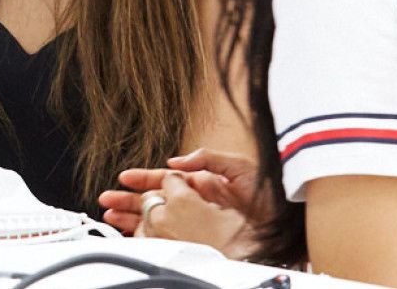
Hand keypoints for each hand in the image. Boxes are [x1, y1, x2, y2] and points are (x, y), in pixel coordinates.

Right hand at [98, 149, 266, 255]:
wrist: (289, 223)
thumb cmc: (271, 194)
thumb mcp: (240, 166)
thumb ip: (208, 158)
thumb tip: (177, 161)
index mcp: (204, 183)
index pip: (166, 179)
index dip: (144, 179)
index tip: (124, 179)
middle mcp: (199, 201)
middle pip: (157, 201)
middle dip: (130, 200)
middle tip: (107, 202)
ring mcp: (200, 220)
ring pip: (160, 219)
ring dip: (135, 218)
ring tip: (113, 218)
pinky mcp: (204, 238)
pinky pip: (172, 236)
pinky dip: (153, 236)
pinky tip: (137, 235)